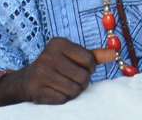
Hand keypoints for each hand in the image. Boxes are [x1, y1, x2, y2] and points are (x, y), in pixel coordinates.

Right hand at [0, 37, 114, 105]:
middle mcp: (48, 56)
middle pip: (83, 77)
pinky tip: (55, 91)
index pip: (89, 60)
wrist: (26, 80)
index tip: (81, 68)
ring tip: (64, 85)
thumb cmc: (56, 66)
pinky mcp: (37, 89)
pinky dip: (62, 98)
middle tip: (73, 79)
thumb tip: (115, 54)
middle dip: (82, 82)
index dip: (90, 68)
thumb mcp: (73, 56)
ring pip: (74, 90)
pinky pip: (62, 99)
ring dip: (73, 91)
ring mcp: (41, 73)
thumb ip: (94, 55)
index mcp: (59, 43)